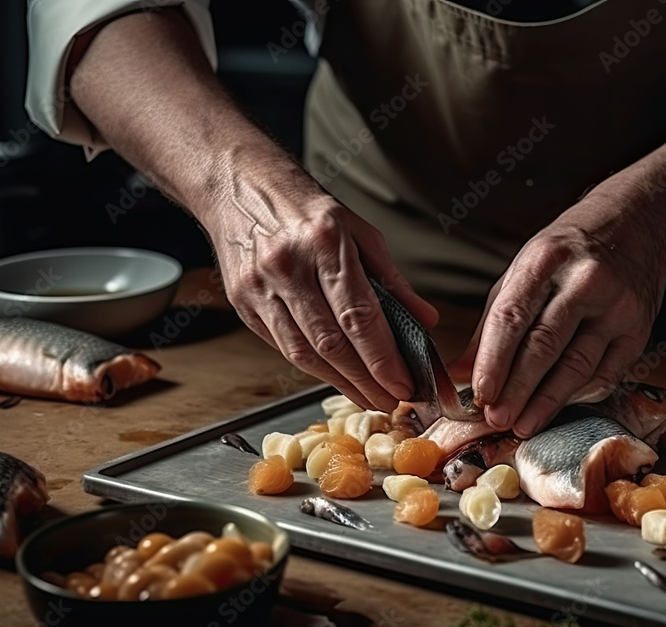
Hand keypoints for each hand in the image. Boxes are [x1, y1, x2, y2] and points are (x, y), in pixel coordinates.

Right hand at [205, 162, 437, 411]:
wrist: (239, 187)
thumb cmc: (308, 211)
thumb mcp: (360, 232)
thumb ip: (393, 280)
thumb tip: (426, 320)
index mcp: (325, 243)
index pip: (359, 315)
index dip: (383, 358)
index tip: (405, 383)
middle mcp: (289, 266)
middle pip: (332, 342)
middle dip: (366, 380)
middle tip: (392, 400)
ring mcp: (260, 287)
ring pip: (304, 353)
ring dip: (341, 383)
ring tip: (369, 397)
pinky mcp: (242, 304)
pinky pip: (283, 347)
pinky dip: (314, 368)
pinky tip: (336, 377)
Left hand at [463, 190, 665, 437]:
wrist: (636, 225)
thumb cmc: (568, 252)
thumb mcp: (523, 271)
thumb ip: (493, 324)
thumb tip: (461, 372)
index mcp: (546, 260)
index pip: (513, 317)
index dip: (494, 360)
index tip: (481, 393)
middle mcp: (584, 281)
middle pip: (545, 346)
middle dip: (517, 389)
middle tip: (497, 419)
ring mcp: (617, 306)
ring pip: (577, 365)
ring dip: (546, 402)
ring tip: (523, 425)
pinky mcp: (640, 328)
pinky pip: (606, 373)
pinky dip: (578, 394)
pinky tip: (557, 408)